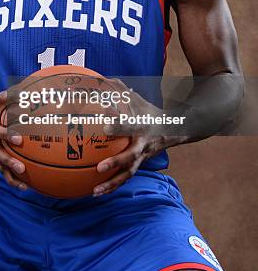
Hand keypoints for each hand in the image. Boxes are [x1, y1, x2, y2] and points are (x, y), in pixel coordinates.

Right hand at [0, 91, 26, 189]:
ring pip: (0, 167)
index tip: (19, 139)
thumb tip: (22, 90)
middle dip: (9, 162)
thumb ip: (6, 97)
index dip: (7, 135)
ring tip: (24, 184)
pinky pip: (3, 172)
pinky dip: (13, 180)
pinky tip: (26, 187)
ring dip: (11, 176)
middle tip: (22, 168)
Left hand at [93, 78, 175, 195]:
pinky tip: (96, 192)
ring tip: (95, 191)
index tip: (104, 125)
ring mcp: (142, 157)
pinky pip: (125, 178)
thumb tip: (99, 77)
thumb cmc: (148, 111)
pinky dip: (111, 186)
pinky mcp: (139, 165)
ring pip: (128, 174)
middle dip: (116, 162)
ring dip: (112, 184)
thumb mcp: (137, 99)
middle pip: (131, 156)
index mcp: (141, 125)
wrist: (175, 129)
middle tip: (99, 167)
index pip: (129, 125)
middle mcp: (143, 144)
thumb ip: (119, 89)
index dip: (118, 125)